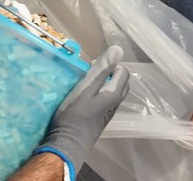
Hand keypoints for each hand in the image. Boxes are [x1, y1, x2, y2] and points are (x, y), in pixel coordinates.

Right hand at [35, 46, 129, 177]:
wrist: (68, 144)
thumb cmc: (75, 114)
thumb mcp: (86, 87)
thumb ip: (102, 69)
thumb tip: (118, 49)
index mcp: (115, 94)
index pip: (124, 72)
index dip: (112, 64)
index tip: (94, 64)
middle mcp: (116, 103)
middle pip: (121, 82)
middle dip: (110, 72)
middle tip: (92, 70)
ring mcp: (109, 112)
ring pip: (114, 91)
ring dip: (105, 83)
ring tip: (88, 81)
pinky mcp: (101, 119)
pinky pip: (107, 100)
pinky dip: (101, 93)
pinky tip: (86, 96)